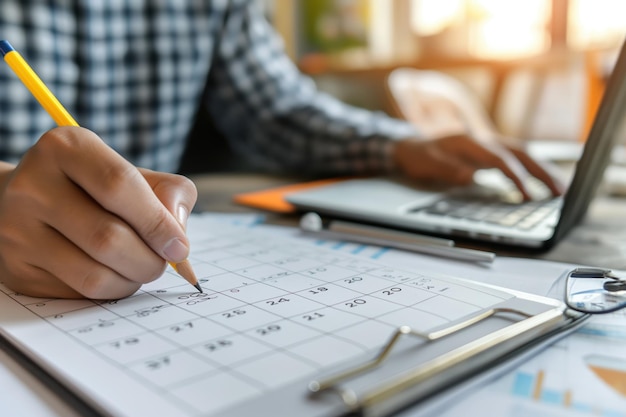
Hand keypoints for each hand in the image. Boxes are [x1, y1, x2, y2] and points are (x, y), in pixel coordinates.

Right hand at [0, 127, 196, 298]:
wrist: (30, 203)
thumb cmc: (95, 188)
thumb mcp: (135, 173)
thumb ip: (169, 192)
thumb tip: (177, 237)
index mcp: (66, 148)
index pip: (119, 184)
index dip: (158, 221)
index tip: (180, 246)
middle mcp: (33, 186)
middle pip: (108, 237)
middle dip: (150, 259)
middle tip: (163, 262)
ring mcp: (17, 230)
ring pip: (94, 275)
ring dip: (133, 279)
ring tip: (142, 267)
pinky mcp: (18, 268)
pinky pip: (80, 293)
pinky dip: (112, 290)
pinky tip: (115, 274)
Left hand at [392, 135, 564, 199]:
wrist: (409, 146)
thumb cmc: (418, 157)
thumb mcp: (428, 165)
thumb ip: (449, 171)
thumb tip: (471, 178)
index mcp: (469, 143)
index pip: (499, 160)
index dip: (515, 177)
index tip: (528, 195)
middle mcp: (483, 140)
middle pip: (519, 153)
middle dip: (542, 172)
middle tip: (560, 192)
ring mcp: (488, 144)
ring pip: (522, 154)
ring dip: (542, 169)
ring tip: (561, 189)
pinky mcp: (489, 151)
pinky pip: (516, 158)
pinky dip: (532, 167)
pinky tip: (543, 180)